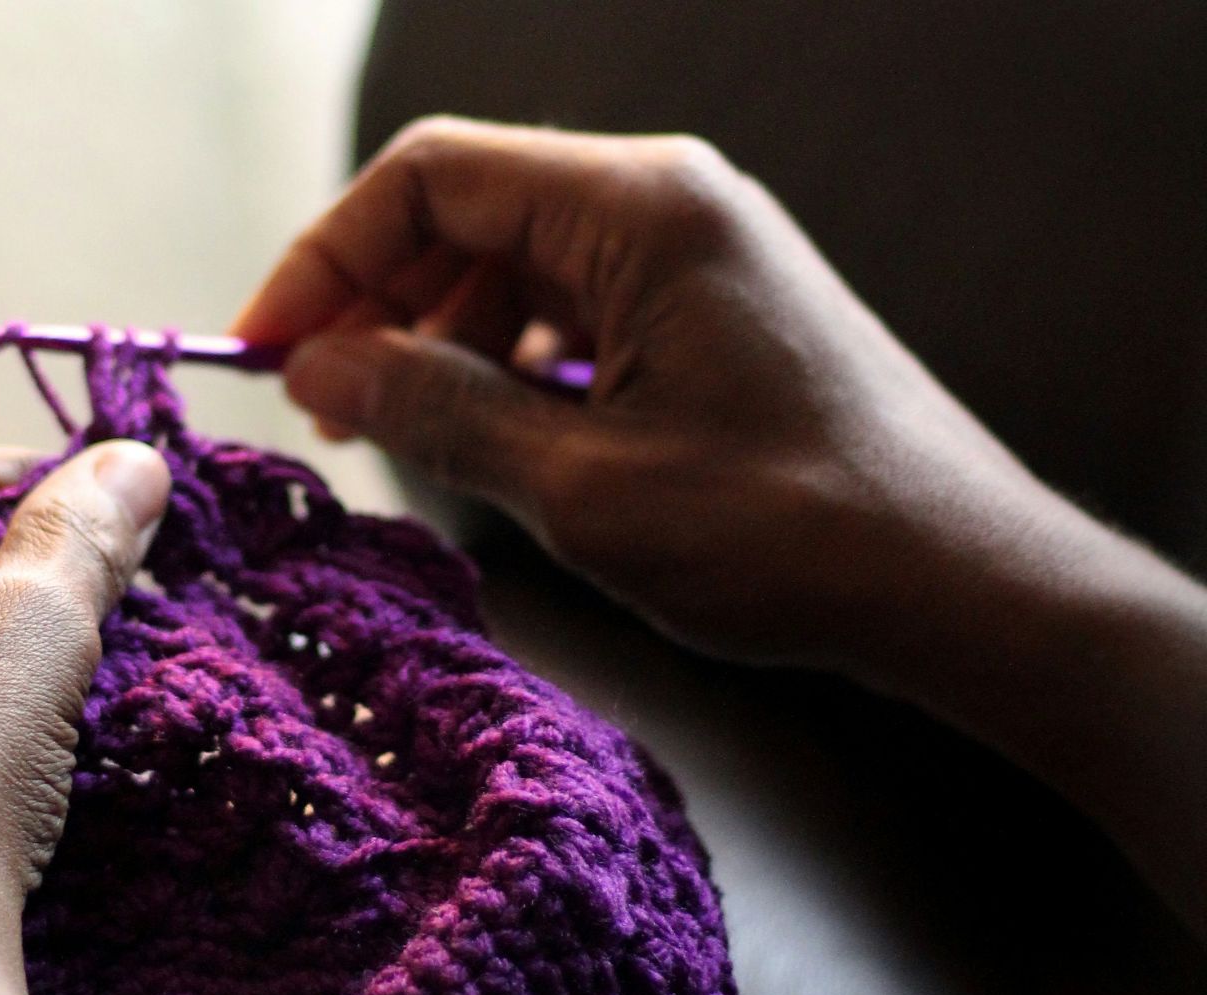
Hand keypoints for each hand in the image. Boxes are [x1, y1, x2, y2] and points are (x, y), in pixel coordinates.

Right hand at [236, 118, 1206, 938]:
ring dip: (439, 339)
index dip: (326, 257)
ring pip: (513, 262)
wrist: (962, 584)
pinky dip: (509, 361)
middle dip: (377, 302)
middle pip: (467, 211)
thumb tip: (317, 368)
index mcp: (639, 208)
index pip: (431, 176)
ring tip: (399, 436)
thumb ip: (436, 412)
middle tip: (323, 410)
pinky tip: (495, 437)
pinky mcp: (708, 306)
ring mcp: (694, 251)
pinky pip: (572, 304)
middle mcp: (667, 201)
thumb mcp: (584, 484)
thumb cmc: (792, 534)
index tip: (265, 348)